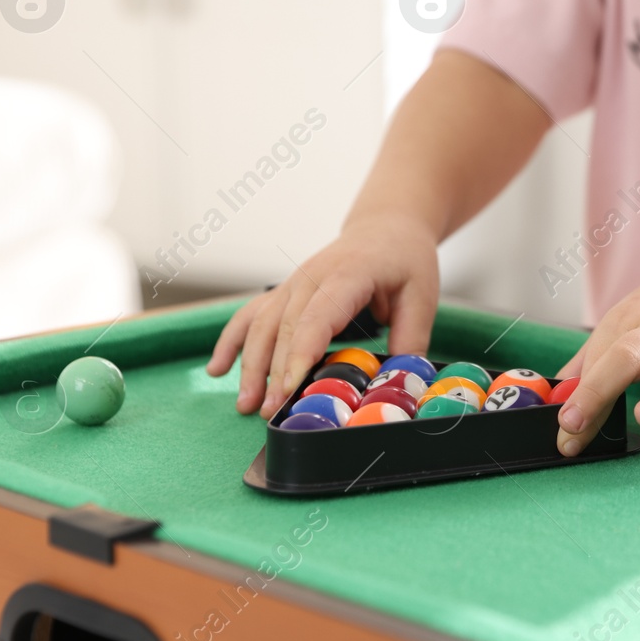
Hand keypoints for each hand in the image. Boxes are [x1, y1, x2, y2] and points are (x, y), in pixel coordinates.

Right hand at [207, 210, 439, 417]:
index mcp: (348, 274)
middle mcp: (312, 276)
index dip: (300, 353)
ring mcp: (294, 283)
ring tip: (245, 404)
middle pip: (284, 326)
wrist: (386, 227)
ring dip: (249, 364)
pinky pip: (251, 314)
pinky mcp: (285, 292)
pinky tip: (217, 369)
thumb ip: (411, 339)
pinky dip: (231, 341)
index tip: (288, 388)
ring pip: (262, 323)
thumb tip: (398, 382)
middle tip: (268, 413)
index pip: (318, 316)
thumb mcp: (422, 295)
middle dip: (271, 371)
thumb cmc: (405, 260)